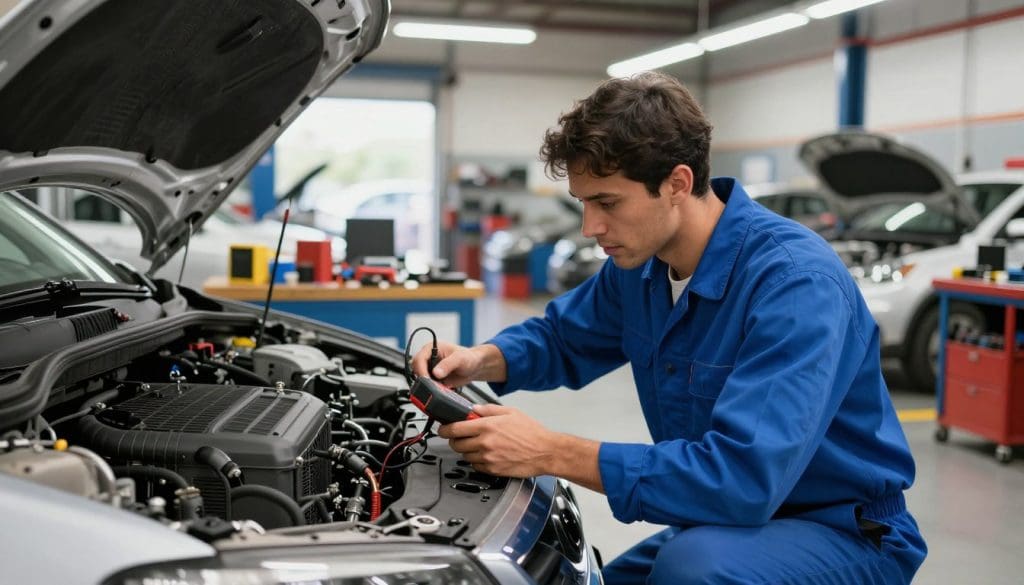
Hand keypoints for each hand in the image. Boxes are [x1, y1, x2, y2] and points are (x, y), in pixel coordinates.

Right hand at [411, 341, 484, 386]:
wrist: (474, 367)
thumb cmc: (468, 357)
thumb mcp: (460, 358)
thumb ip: (448, 364)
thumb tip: (436, 373)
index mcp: (431, 348)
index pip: (419, 359)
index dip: (420, 370)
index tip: (426, 379)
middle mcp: (428, 358)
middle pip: (416, 370)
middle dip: (423, 379)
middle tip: (433, 386)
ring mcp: (430, 370)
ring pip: (420, 380)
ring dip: (427, 386)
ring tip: (439, 388)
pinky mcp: (433, 380)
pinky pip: (427, 387)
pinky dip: (432, 390)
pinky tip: (440, 390)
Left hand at [437, 404, 557, 476]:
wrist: (546, 451)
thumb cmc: (532, 432)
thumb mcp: (511, 412)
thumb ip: (489, 409)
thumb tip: (474, 409)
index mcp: (487, 426)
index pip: (455, 428)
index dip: (444, 429)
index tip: (443, 429)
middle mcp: (485, 443)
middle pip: (456, 444)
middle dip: (454, 439)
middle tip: (460, 436)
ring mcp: (488, 458)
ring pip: (464, 455)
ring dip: (466, 450)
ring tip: (477, 444)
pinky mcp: (493, 470)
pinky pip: (475, 466)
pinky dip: (477, 460)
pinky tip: (486, 454)